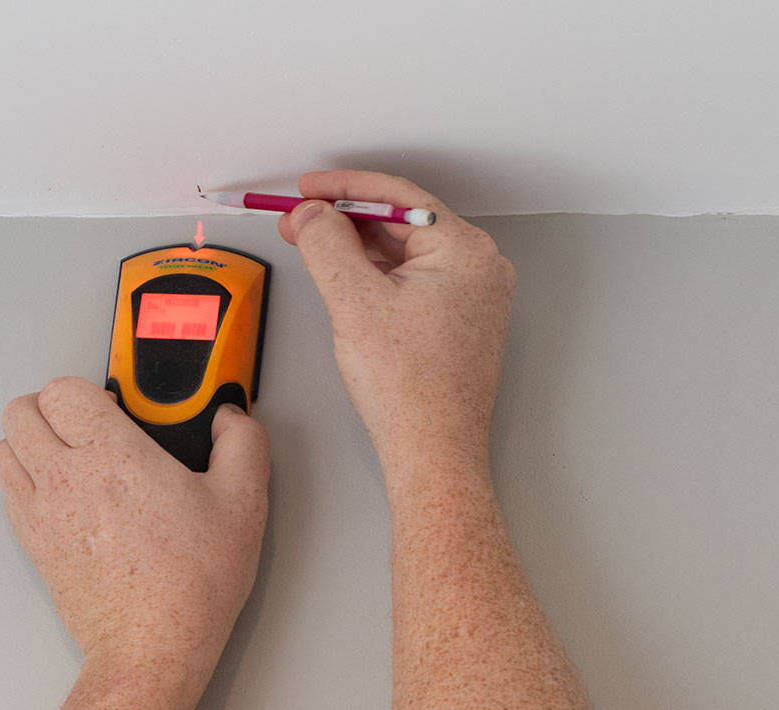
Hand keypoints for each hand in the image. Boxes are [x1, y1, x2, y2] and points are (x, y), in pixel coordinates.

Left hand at [0, 377, 269, 680]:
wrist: (152, 648)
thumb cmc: (191, 582)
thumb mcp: (243, 503)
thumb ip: (243, 443)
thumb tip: (230, 419)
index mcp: (111, 453)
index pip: (62, 390)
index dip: (89, 391)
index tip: (117, 408)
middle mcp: (65, 477)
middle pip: (20, 411)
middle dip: (51, 408)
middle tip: (88, 425)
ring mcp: (41, 513)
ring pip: (4, 448)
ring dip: (30, 442)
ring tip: (69, 455)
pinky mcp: (33, 545)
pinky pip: (7, 491)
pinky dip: (25, 480)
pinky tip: (63, 494)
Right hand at [278, 170, 515, 469]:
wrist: (433, 452)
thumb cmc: (410, 390)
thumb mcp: (354, 302)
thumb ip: (327, 245)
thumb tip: (313, 213)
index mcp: (465, 251)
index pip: (397, 197)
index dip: (343, 188)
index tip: (306, 190)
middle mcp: (478, 268)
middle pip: (401, 223)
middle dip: (345, 220)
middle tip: (299, 222)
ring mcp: (472, 297)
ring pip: (404, 254)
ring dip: (357, 248)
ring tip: (314, 248)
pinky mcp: (459, 322)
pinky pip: (412, 281)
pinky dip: (376, 275)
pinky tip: (346, 279)